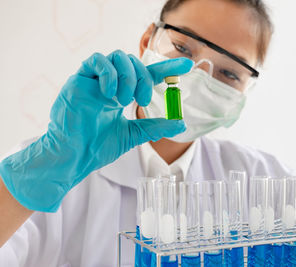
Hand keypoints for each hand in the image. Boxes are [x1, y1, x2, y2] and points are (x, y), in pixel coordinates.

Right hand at [0, 50, 192, 211]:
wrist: (74, 157)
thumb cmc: (97, 147)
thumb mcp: (133, 134)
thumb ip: (155, 127)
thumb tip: (181, 123)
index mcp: (122, 94)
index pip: (148, 74)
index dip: (168, 68)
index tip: (188, 67)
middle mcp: (109, 84)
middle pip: (133, 63)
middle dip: (144, 78)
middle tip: (143, 100)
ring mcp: (94, 80)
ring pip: (117, 57)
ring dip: (128, 76)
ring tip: (124, 100)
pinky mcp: (78, 79)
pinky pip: (96, 61)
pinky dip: (108, 74)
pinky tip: (110, 95)